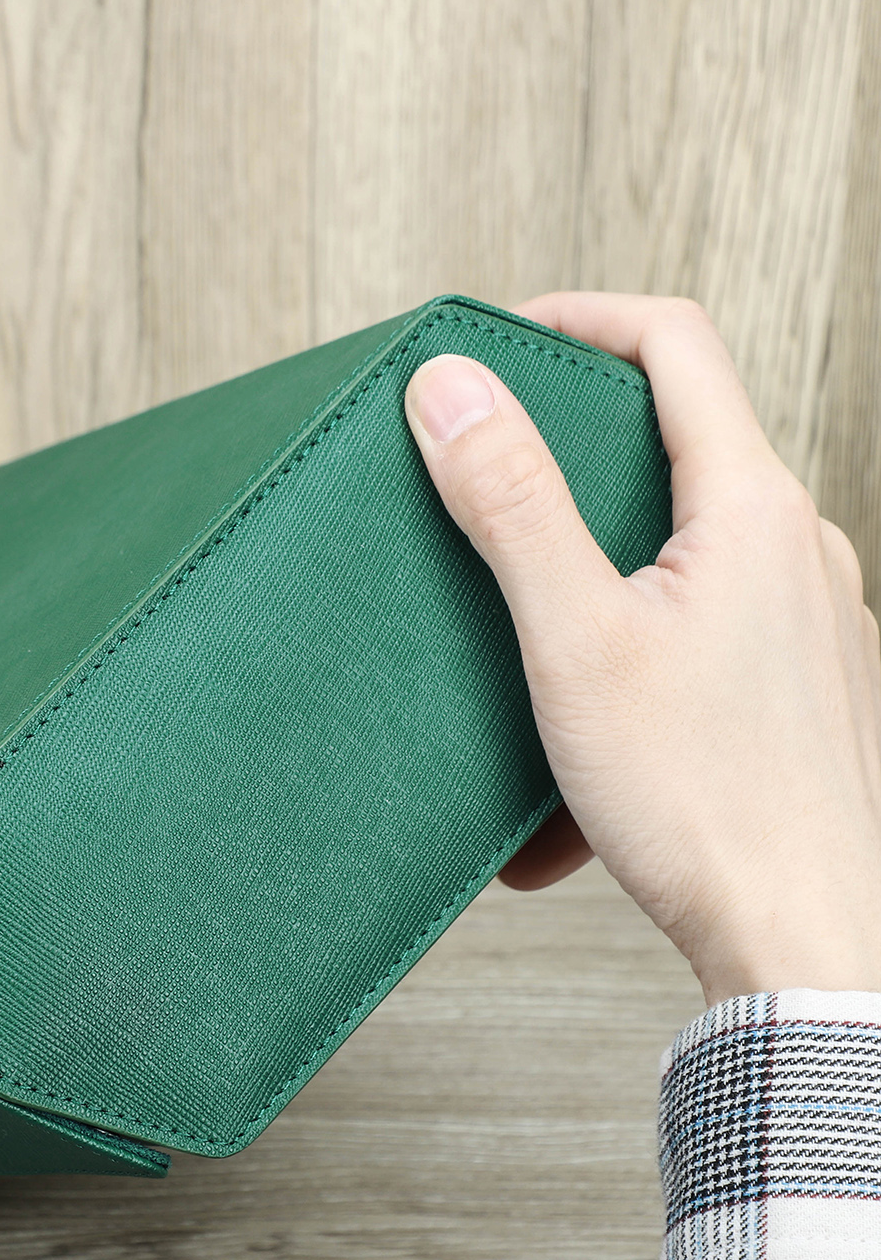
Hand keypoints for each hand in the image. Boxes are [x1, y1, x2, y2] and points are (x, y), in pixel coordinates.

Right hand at [404, 293, 880, 1005]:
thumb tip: (454, 389)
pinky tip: (572, 721)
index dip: (577, 319)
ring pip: (682, 537)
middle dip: (570, 443)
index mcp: (751, 507)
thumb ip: (513, 504)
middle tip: (485, 471)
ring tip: (515, 611)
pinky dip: (624, 643)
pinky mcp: (792, 680)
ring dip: (592, 555)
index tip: (496, 346)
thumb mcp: (574, 640)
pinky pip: (698, 624)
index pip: (673, 343)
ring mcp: (804, 615)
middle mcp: (796, 545)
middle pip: (676, 436)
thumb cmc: (701, 800)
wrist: (804, 940)